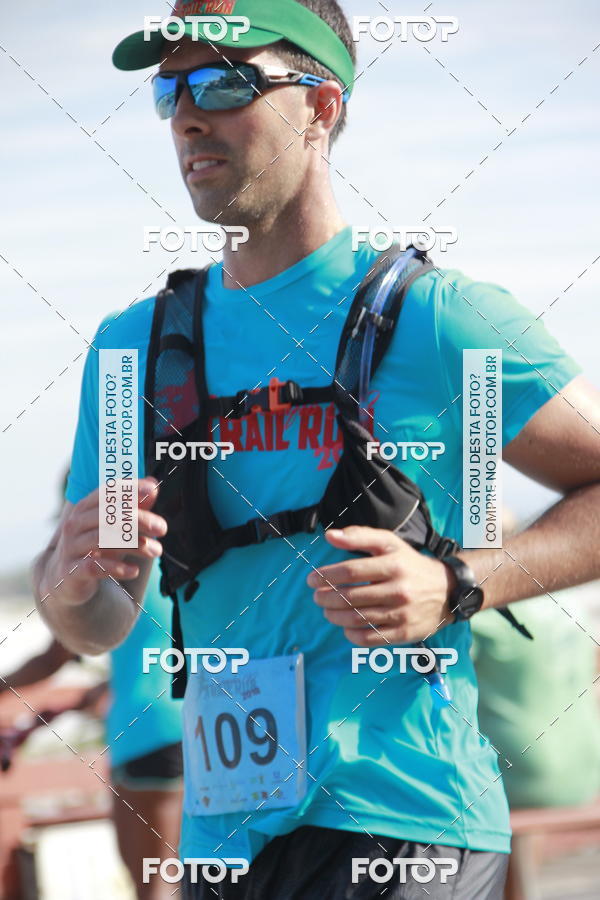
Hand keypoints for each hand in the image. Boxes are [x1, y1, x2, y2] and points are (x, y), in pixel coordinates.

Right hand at [40, 478, 166, 606]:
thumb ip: (134, 506)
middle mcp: (75, 524)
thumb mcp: (114, 526)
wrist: (65, 579)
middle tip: (161, 528)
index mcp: (85, 508)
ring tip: (156, 550)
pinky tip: (133, 570)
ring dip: (134, 545)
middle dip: (138, 519)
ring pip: (102, 539)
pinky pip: (94, 566)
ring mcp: (70, 547)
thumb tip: (153, 484)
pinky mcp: (71, 571)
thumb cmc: (94, 547)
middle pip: (107, 515)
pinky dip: (116, 568)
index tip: (152, 490)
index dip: (129, 489)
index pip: (106, 492)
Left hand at [306, 526, 454, 644]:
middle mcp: (398, 589)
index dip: (326, 576)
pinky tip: (345, 627)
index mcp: (393, 565)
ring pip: (358, 618)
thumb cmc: (410, 564)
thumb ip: (359, 536)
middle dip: (326, 598)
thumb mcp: (390, 543)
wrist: (448, 590)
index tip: (311, 579)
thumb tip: (329, 535)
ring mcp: (402, 613)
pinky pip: (371, 638)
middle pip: (351, 596)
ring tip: (327, 611)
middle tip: (317, 597)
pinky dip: (352, 635)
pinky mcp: (405, 632)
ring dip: (335, 616)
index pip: (351, 571)